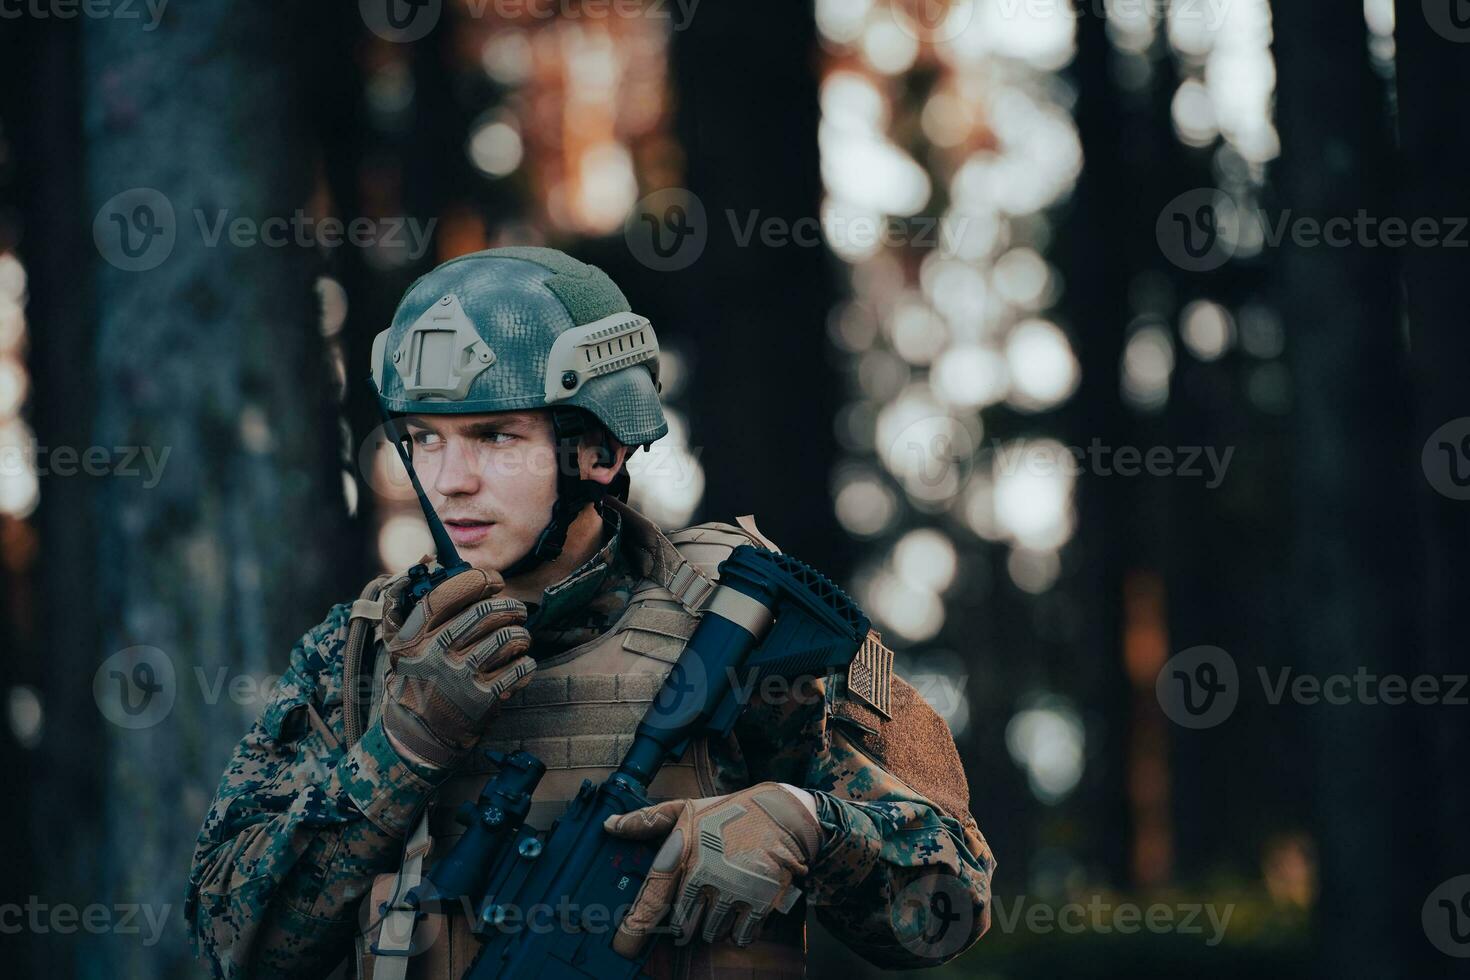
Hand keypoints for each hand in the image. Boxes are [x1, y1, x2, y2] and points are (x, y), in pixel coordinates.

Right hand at [380, 567, 535, 769]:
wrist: (417, 736)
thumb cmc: (413, 679)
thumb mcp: (397, 641)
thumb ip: (406, 599)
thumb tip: (427, 559)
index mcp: (416, 634)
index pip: (451, 592)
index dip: (479, 579)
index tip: (494, 580)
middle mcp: (437, 652)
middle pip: (487, 612)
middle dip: (511, 607)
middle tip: (516, 612)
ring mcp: (461, 677)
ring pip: (509, 638)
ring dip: (521, 634)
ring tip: (518, 638)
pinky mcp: (483, 699)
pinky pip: (520, 668)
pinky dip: (527, 662)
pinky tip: (520, 663)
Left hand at [602, 782, 823, 954]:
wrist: (783, 814)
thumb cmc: (730, 812)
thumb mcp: (686, 809)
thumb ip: (647, 820)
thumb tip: (609, 827)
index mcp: (685, 853)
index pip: (653, 898)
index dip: (635, 927)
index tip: (623, 947)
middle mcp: (707, 874)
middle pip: (683, 925)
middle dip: (686, 925)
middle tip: (698, 907)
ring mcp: (734, 890)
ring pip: (711, 931)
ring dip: (713, 925)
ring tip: (722, 900)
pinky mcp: (760, 901)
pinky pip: (739, 936)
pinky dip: (737, 931)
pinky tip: (741, 910)